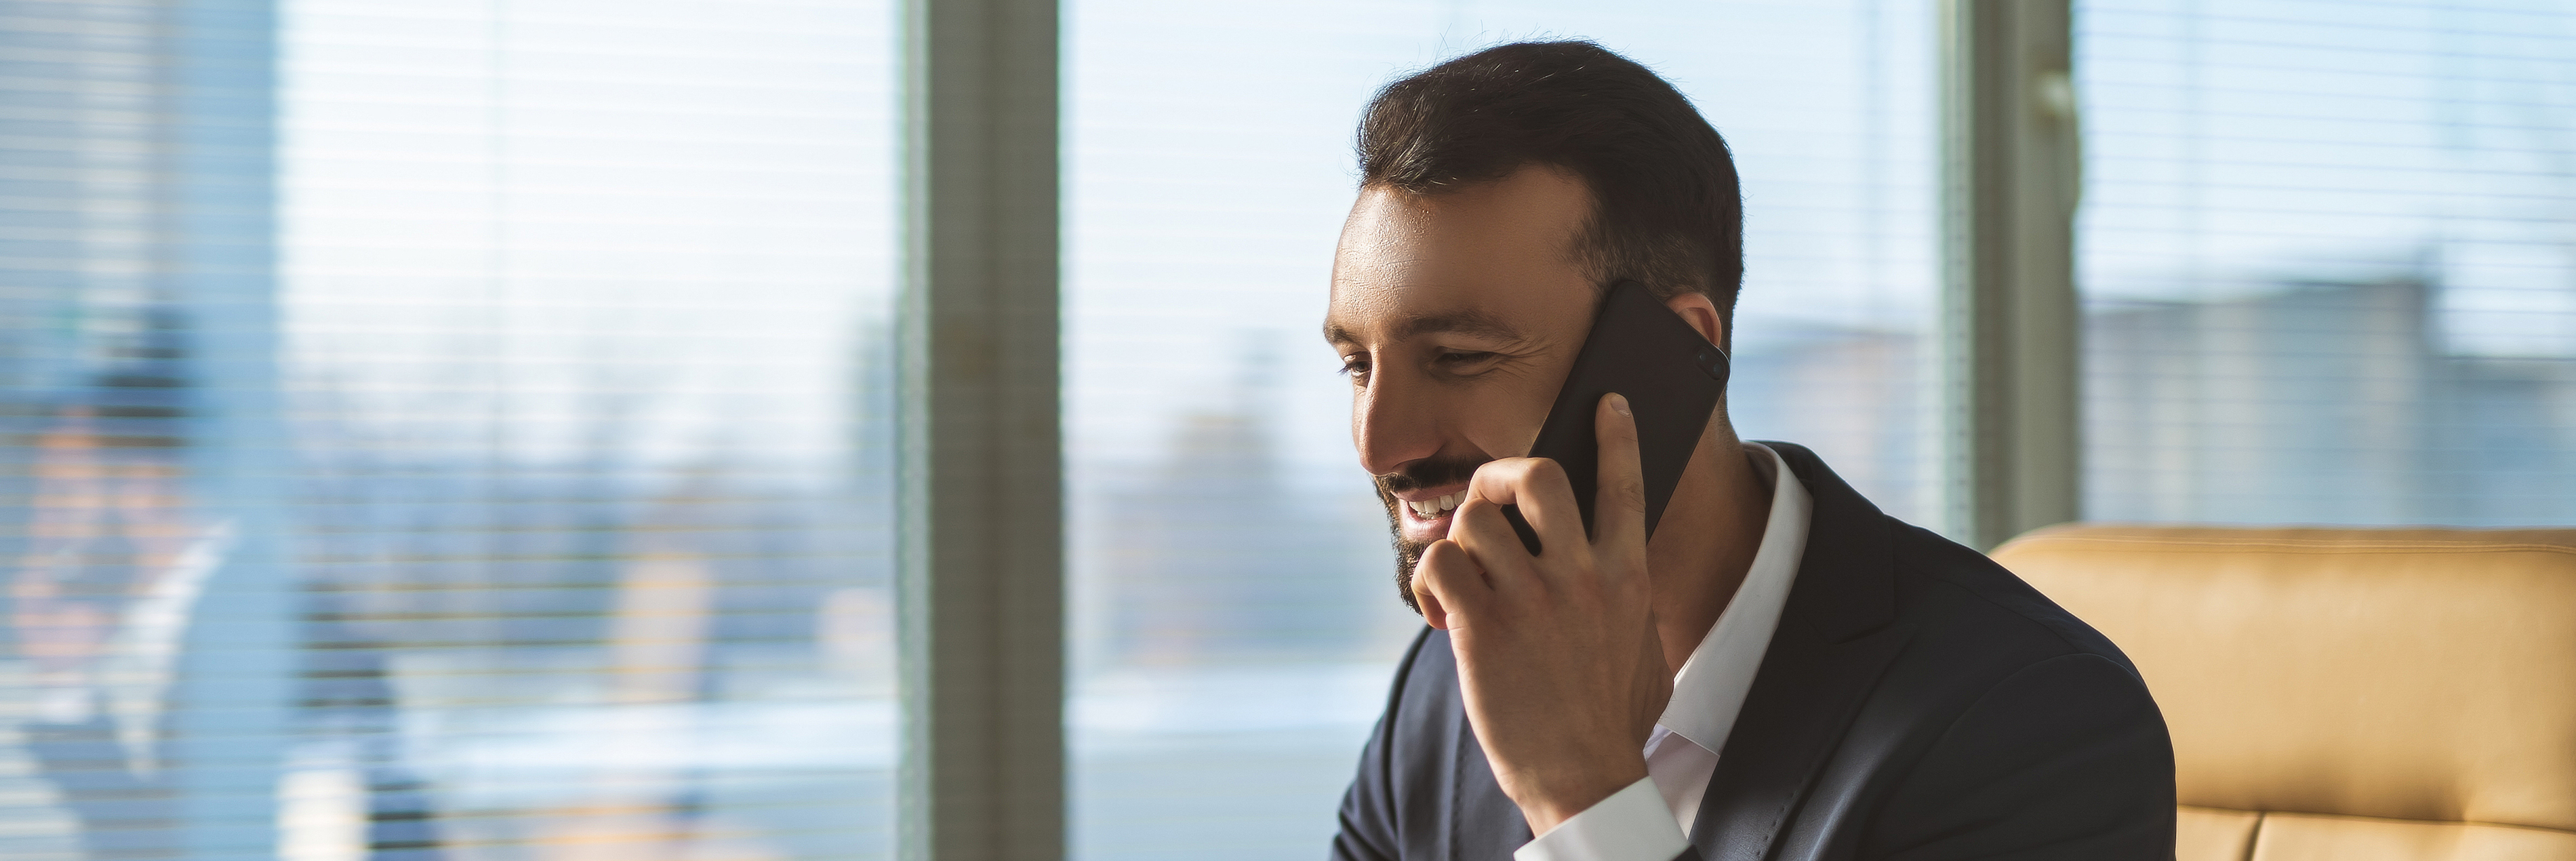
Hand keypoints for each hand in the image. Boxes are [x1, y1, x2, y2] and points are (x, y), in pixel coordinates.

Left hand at [1410, 393, 1671, 835]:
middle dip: (1499, 476)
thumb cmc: (1612, 721)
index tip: (1605, 403)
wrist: (1584, 777)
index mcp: (1628, 577)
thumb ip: (1629, 601)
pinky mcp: (1481, 625)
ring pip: (1473, 519)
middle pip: (1535, 476)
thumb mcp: (1645, 649)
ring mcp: (1530, 597)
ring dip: (1458, 545)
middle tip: (1487, 504)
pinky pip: (1437, 563)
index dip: (1614, 436)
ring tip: (1463, 586)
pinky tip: (1444, 616)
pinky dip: (1429, 582)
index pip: (1625, 485)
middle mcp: (1581, 575)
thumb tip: (1616, 574)